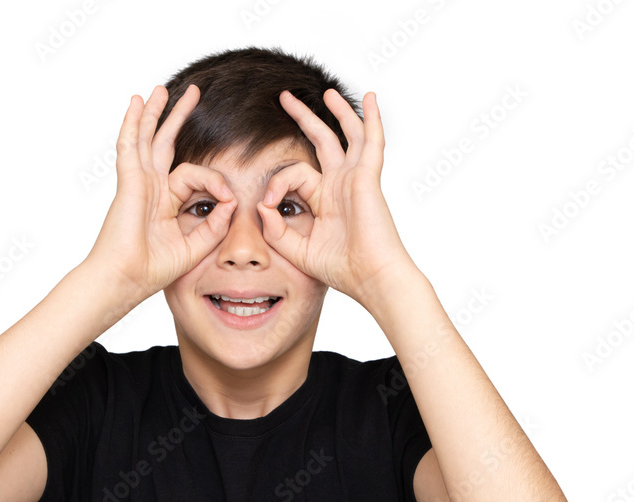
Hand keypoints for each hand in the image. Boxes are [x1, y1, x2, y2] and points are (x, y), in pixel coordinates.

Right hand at [86, 84, 235, 299]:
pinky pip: (130, 145)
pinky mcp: (129, 181)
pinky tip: (137, 102)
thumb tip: (232, 201)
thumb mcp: (195, 246)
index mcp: (164, 203)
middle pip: (165, 143)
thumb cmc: (152, 269)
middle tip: (192, 93)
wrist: (126, 278)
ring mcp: (138, 182)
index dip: (216, 182)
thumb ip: (215, 225)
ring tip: (162, 88)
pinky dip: (132, 122)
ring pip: (147, 137)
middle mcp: (150, 188)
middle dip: (178, 117)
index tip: (230, 199)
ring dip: (155, 112)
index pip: (194, 176)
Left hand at [257, 90, 417, 309]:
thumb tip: (261, 206)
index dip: (276, 184)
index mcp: (325, 200)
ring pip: (347, 134)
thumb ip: (276, 230)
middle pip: (322, 141)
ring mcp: (355, 179)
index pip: (295, 175)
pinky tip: (370, 98)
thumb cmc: (341, 269)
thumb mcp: (297, 250)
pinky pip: (371, 141)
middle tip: (285, 99)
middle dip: (303, 118)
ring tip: (325, 91)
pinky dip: (372, 118)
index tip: (265, 204)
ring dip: (337, 111)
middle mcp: (341, 185)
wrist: (370, 277)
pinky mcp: (367, 178)